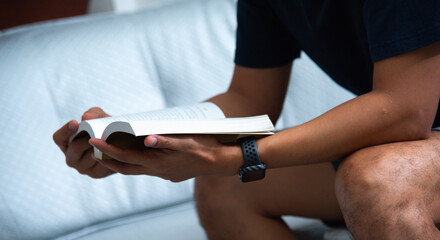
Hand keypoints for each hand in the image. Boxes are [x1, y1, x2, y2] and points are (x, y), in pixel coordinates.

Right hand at [53, 107, 114, 177]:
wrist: (122, 144)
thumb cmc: (105, 128)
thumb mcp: (99, 117)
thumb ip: (93, 114)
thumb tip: (86, 117)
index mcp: (66, 143)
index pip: (58, 138)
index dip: (65, 131)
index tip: (75, 123)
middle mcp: (71, 158)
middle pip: (74, 148)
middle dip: (87, 138)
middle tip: (99, 132)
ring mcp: (82, 168)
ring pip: (89, 156)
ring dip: (99, 147)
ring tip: (109, 139)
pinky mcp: (95, 174)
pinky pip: (100, 165)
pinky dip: (108, 156)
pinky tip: (115, 149)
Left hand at [89, 134, 242, 181]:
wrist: (220, 162)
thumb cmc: (204, 149)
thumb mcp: (186, 142)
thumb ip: (166, 141)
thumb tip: (147, 139)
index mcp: (158, 164)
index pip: (126, 158)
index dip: (108, 150)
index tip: (93, 141)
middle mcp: (157, 171)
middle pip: (126, 167)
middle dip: (109, 158)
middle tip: (94, 147)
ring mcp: (163, 173)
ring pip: (136, 169)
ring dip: (121, 161)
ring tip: (110, 150)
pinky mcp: (169, 172)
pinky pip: (147, 168)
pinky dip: (137, 161)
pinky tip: (139, 152)